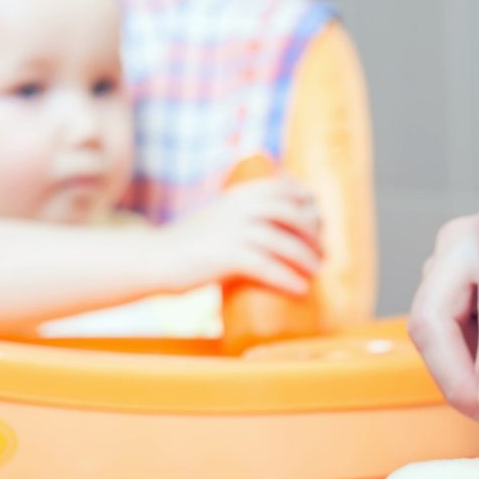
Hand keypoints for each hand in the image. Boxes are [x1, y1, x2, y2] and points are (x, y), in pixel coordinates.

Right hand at [161, 176, 322, 294]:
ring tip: (317, 272)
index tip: (319, 219)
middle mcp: (240, 207)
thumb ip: (244, 211)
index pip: (287, 189)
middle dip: (314, 234)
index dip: (309, 203)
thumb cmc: (192, 243)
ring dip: (308, 259)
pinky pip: (268, 267)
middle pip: (294, 215)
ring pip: (285, 243)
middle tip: (323, 253)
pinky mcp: (228, 256)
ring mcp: (234, 231)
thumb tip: (279, 224)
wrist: (155, 258)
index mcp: (241, 193)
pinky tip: (302, 290)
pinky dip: (288, 279)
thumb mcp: (221, 214)